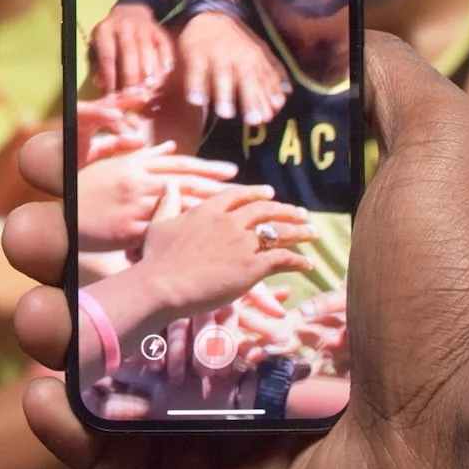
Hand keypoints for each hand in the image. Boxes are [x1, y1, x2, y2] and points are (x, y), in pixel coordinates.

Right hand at [2, 33, 468, 468]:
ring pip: (133, 366)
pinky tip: (46, 402)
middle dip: (70, 249)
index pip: (188, 192)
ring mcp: (260, 397)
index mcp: (310, 232)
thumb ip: (381, 76)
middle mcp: (279, 308)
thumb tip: (327, 18)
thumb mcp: (442, 139)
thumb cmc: (466, 275)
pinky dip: (88, 437)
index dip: (117, 170)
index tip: (54, 148)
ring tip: (32, 315)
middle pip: (145, 273)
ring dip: (66, 337)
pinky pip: (150, 460)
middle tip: (26, 233)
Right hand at [77, 143, 241, 251]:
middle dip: (224, 191)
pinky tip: (209, 244)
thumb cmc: (85, 189)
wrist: (60, 214)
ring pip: (184, 211)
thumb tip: (169, 146)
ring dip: (214, 215)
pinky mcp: (132, 231)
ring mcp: (137, 208)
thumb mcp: (113, 164)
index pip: (182, 165)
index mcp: (139, 167)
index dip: (209, 168)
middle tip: (257, 195)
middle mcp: (142, 184)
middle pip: (191, 186)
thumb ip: (143, 155)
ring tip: (241, 220)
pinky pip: (165, 236)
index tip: (235, 173)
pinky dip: (188, 240)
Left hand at [92, 4, 174, 93]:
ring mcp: (143, 26)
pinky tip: (165, 74)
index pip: (107, 55)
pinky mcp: (158, 30)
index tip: (113, 94)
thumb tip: (105, 87)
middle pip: (129, 51)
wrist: (130, 14)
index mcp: (105, 30)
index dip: (110, 75)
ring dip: (149, 70)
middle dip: (131, 75)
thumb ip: (101, 67)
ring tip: (150, 88)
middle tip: (134, 94)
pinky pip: (164, 46)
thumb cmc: (111, 40)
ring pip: (147, 48)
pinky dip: (165, 60)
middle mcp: (124, 25)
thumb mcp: (99, 48)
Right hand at [135, 186, 315, 317]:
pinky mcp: (252, 265)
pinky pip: (282, 259)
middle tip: (300, 213)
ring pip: (279, 232)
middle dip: (286, 210)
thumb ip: (168, 204)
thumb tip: (170, 184)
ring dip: (298, 232)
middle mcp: (230, 221)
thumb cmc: (156, 259)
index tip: (269, 194)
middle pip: (265, 210)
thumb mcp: (158, 224)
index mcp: (209, 210)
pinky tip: (306, 265)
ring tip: (312, 233)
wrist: (163, 283)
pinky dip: (297, 261)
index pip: (238, 196)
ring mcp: (243, 242)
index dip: (256, 194)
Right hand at [177, 12, 289, 125]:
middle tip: (254, 120)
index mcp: (255, 56)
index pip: (264, 78)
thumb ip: (272, 72)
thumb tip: (286, 94)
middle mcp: (238, 55)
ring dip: (224, 94)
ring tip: (226, 114)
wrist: (211, 12)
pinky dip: (196, 85)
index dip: (267, 96)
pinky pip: (196, 71)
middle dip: (251, 99)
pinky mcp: (196, 54)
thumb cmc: (237, 40)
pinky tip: (198, 101)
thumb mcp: (259, 51)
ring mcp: (217, 54)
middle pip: (247, 78)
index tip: (270, 115)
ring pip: (222, 75)